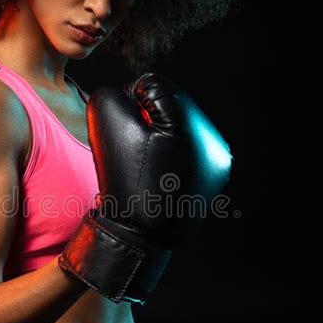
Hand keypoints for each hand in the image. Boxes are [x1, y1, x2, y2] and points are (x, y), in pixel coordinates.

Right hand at [58, 73, 232, 303]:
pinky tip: (158, 176)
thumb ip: (111, 96)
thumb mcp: (105, 126)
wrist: (139, 236)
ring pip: (179, 129)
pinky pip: (186, 153)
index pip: (151, 85)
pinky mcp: (212, 179)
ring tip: (147, 165)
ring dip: (160, 137)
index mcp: (190, 121)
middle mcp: (212, 139)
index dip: (128, 104)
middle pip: (170, 107)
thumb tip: (129, 98)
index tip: (124, 133)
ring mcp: (217, 162)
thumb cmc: (122, 181)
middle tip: (134, 150)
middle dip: (147, 120)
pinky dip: (170, 157)